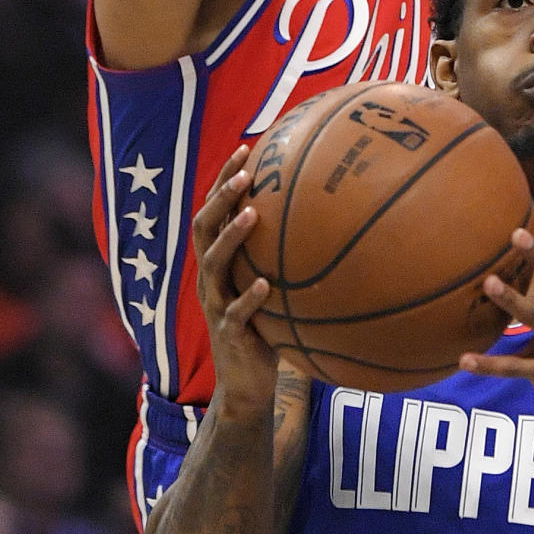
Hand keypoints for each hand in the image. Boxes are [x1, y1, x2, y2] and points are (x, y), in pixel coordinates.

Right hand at [192, 144, 277, 413]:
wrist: (246, 385)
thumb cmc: (265, 327)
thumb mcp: (272, 284)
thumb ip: (285, 255)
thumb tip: (330, 216)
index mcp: (218, 262)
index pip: (213, 211)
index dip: (224, 179)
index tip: (247, 148)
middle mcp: (210, 278)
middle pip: (203, 227)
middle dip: (221, 196)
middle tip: (246, 172)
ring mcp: (216, 306)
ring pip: (214, 264)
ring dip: (232, 236)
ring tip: (252, 214)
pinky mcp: (228, 335)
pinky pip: (236, 314)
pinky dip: (250, 298)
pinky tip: (268, 285)